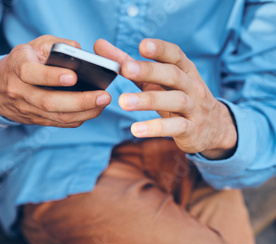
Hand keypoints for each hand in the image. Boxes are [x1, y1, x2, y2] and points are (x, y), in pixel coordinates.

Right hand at [0, 35, 111, 127]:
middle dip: (79, 100)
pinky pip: (58, 123)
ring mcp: (26, 108)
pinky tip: (92, 111)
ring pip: (55, 116)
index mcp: (17, 66)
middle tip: (103, 96)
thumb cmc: (24, 61)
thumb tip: (80, 52)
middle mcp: (19, 90)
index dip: (51, 76)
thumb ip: (57, 45)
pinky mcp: (34, 120)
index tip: (74, 77)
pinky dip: (77, 118)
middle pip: (48, 101)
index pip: (30, 73)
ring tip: (103, 103)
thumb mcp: (34, 46)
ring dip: (83, 112)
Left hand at [94, 39, 237, 158]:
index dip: (160, 49)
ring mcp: (194, 108)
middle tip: (125, 69)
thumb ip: (129, 65)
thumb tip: (99, 46)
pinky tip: (136, 129)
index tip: (142, 45)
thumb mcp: (156, 81)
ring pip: (175, 100)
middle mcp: (192, 86)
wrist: (213, 128)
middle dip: (149, 70)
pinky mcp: (192, 129)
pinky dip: (156, 128)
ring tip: (123, 102)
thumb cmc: (176, 98)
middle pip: (173, 75)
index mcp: (184, 70)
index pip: (175, 55)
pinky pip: (175, 127)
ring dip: (148, 100)